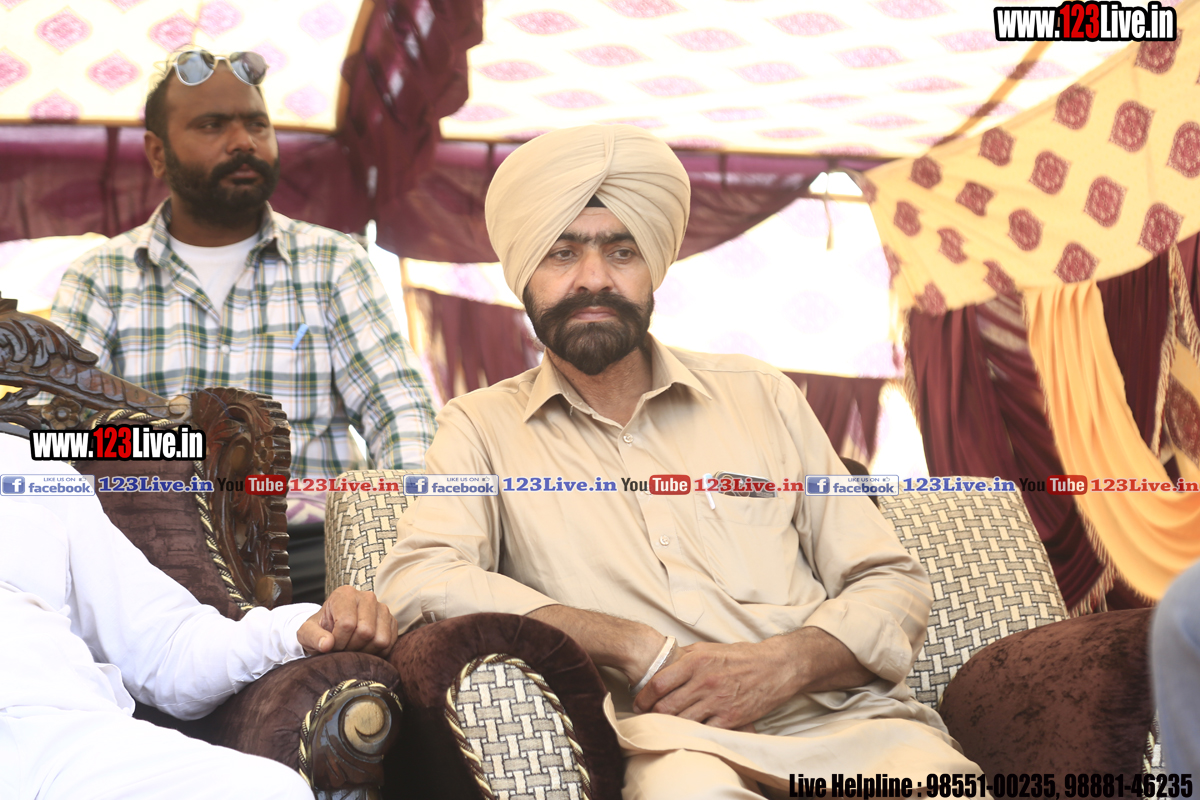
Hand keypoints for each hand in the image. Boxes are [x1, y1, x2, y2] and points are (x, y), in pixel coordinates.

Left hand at [297, 586, 397, 656]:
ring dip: (365, 652)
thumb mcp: (307, 633)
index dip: (338, 642)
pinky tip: (364, 649)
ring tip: (353, 649)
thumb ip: (313, 637)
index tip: (330, 646)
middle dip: (351, 648)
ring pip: (380, 639)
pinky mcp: (392, 621)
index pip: (347, 623)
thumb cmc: (320, 630)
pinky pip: (390, 643)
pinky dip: (377, 653)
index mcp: (345, 594)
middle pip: (365, 632)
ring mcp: (382, 608)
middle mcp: (367, 597)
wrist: (333, 630)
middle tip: (342, 649)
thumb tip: (327, 645)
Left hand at [631, 639, 795, 730]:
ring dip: (670, 725)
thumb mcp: (710, 648)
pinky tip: (689, 731)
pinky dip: (693, 733)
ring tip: (665, 725)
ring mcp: (717, 701)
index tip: (639, 703)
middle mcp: (704, 681)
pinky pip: (703, 731)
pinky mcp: (731, 718)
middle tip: (648, 717)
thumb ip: (685, 656)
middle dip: (652, 714)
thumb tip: (663, 663)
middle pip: (666, 706)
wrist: (776, 667)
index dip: (644, 696)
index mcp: (696, 661)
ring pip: (681, 720)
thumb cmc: (742, 656)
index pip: (659, 683)